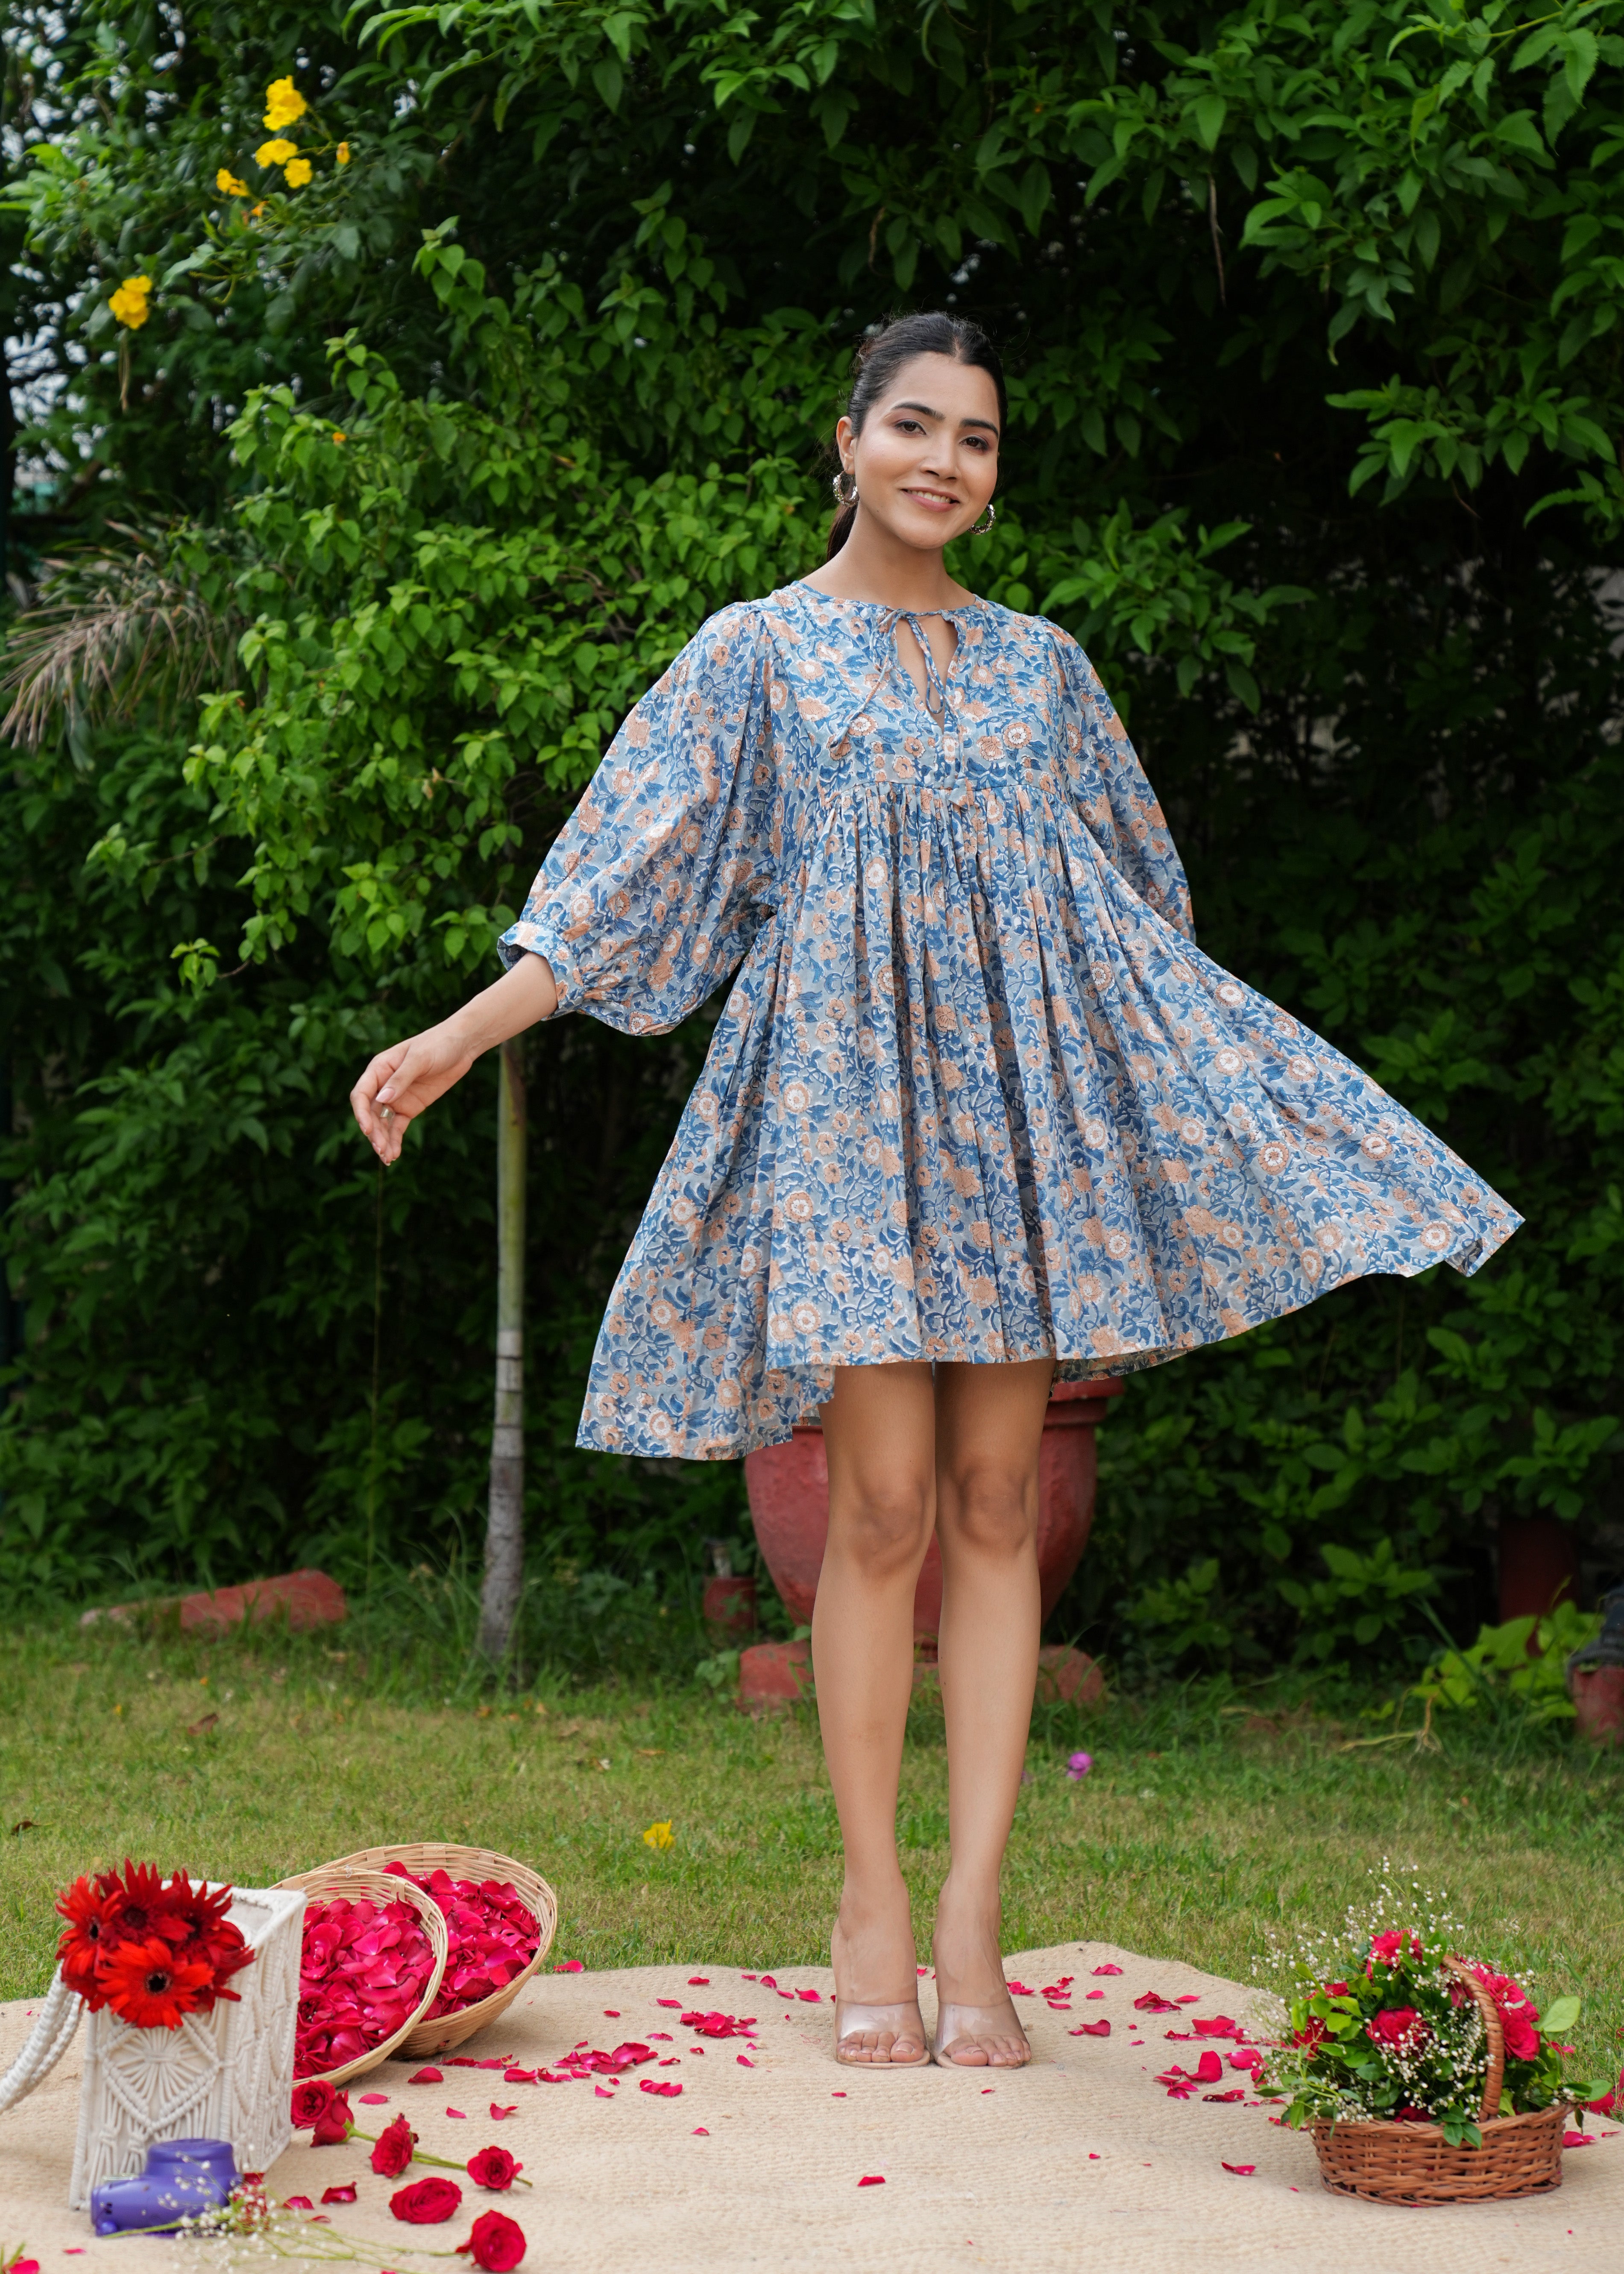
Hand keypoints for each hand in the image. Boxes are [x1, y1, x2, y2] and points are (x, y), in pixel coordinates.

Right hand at [349, 952, 557, 1162]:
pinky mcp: (410, 1107)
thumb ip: (401, 1079)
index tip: (367, 1129)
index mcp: (379, 1069)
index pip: (361, 1094)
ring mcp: (396, 1098)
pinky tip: (394, 1154)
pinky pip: (397, 1127)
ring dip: (382, 1140)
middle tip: (381, 1149)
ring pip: (382, 1123)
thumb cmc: (438, 1044)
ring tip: (387, 1157)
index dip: (360, 1113)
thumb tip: (383, 1098)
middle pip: (370, 1113)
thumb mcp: (420, 1059)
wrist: (462, 1046)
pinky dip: (395, 1140)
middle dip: (373, 1132)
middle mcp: (383, 1085)